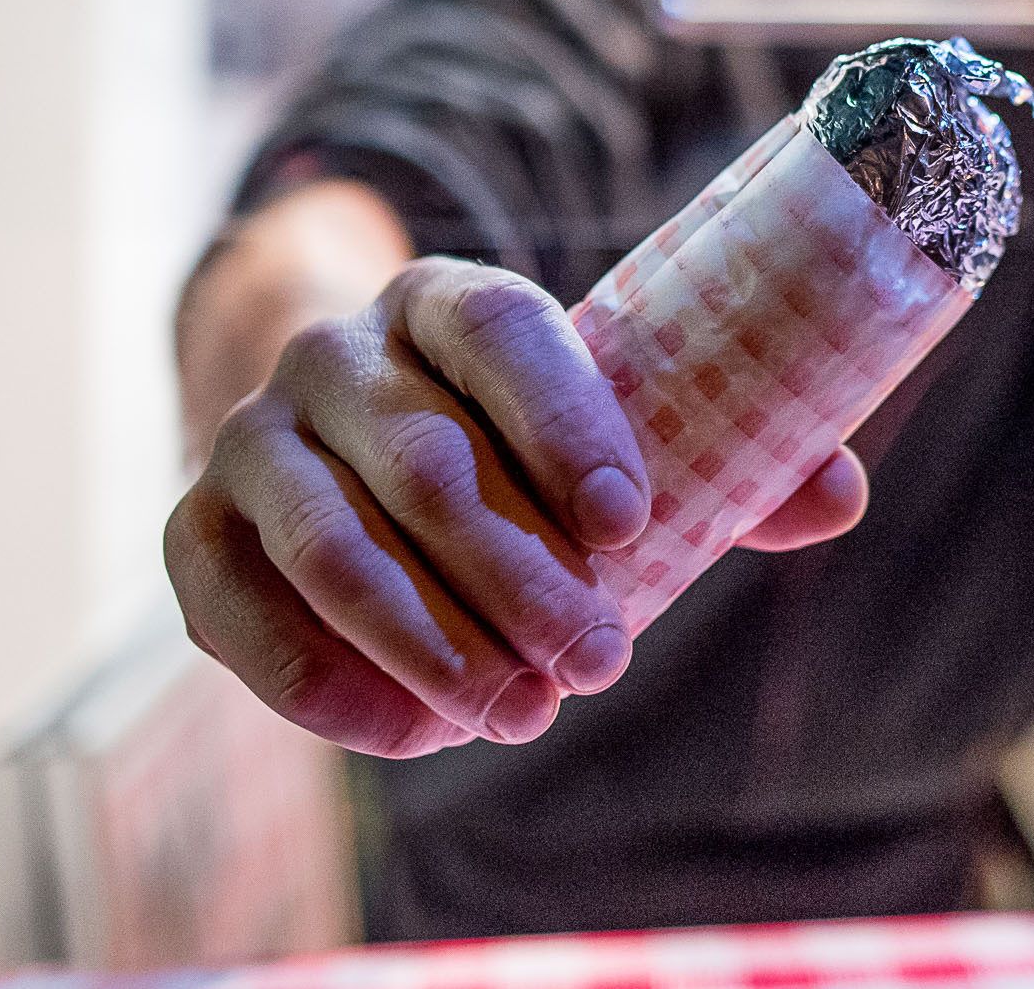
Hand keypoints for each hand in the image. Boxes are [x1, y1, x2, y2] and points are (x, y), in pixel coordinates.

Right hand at [165, 256, 869, 755]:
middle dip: (521, 580)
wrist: (341, 431)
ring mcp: (253, 436)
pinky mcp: (195, 529)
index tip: (632, 522)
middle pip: (428, 464)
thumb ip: (721, 460)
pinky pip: (242, 614)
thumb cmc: (512, 438)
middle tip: (600, 663)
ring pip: (336, 544)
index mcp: (444, 299)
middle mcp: (335, 352)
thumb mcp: (608, 424)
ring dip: (435, 645)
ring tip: (518, 712)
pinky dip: (328, 686)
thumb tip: (838, 493)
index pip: (502, 332)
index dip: (565, 425)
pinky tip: (411, 735)